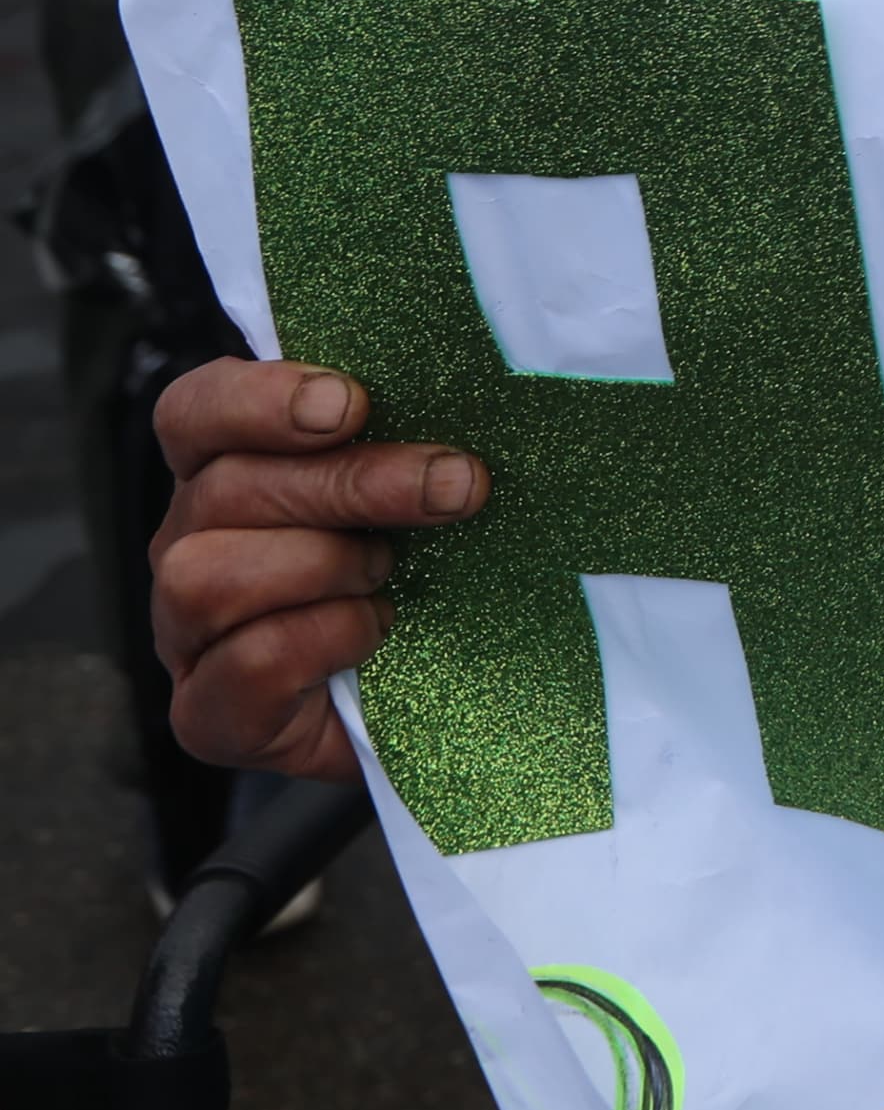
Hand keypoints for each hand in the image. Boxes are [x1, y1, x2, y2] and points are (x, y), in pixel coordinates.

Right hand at [151, 359, 488, 781]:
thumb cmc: (421, 575)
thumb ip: (405, 440)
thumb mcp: (414, 494)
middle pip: (220, 491)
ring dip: (323, 564)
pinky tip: (376, 630)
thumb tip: (471, 394)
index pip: (193, 414)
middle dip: (349, 482)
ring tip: (389, 571)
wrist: (434, 701)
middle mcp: (189, 547)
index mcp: (222, 475)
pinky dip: (325, 638)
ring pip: (206, 577)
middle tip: (454, 484)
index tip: (351, 403)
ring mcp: (186, 636)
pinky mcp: (210, 715)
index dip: (258, 400)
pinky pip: (248, 664)